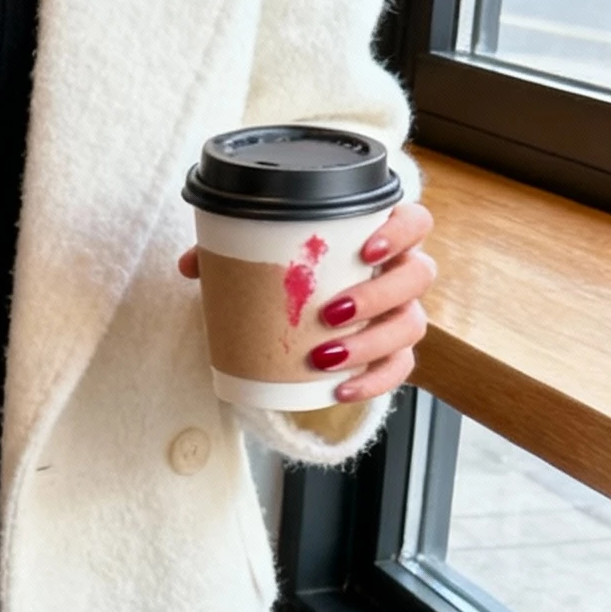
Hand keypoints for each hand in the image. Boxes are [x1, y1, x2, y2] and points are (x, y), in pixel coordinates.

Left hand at [178, 199, 436, 403]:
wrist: (300, 309)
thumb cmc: (292, 270)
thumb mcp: (263, 253)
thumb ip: (232, 249)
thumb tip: (191, 264)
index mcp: (380, 235)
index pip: (415, 221)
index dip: (400, 233)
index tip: (365, 250)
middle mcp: (401, 272)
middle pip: (418, 276)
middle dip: (377, 296)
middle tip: (330, 312)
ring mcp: (402, 312)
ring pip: (411, 325)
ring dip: (371, 342)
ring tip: (325, 356)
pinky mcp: (394, 353)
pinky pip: (399, 369)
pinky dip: (372, 382)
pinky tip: (341, 390)